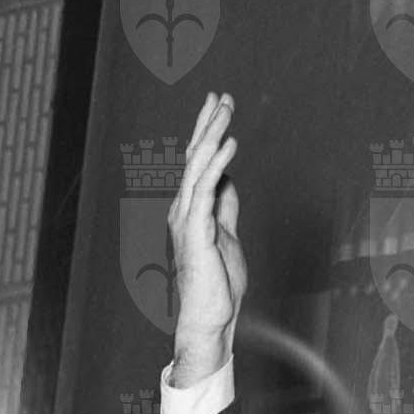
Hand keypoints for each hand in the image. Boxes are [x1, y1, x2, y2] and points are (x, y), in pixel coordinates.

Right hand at [168, 91, 247, 387]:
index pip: (198, 163)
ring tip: (225, 110)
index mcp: (191, 209)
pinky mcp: (196, 231)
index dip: (208, 133)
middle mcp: (184, 209)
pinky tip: (228, 144)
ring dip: (212, 135)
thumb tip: (229, 180)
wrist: (211, 317)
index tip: (219, 107)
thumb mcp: (227, 235)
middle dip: (208, 124)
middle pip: (195, 157)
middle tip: (222, 96)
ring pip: (198, 167)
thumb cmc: (218, 283)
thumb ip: (225, 207)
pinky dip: (217, 164)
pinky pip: (206, 190)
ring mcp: (187, 219)